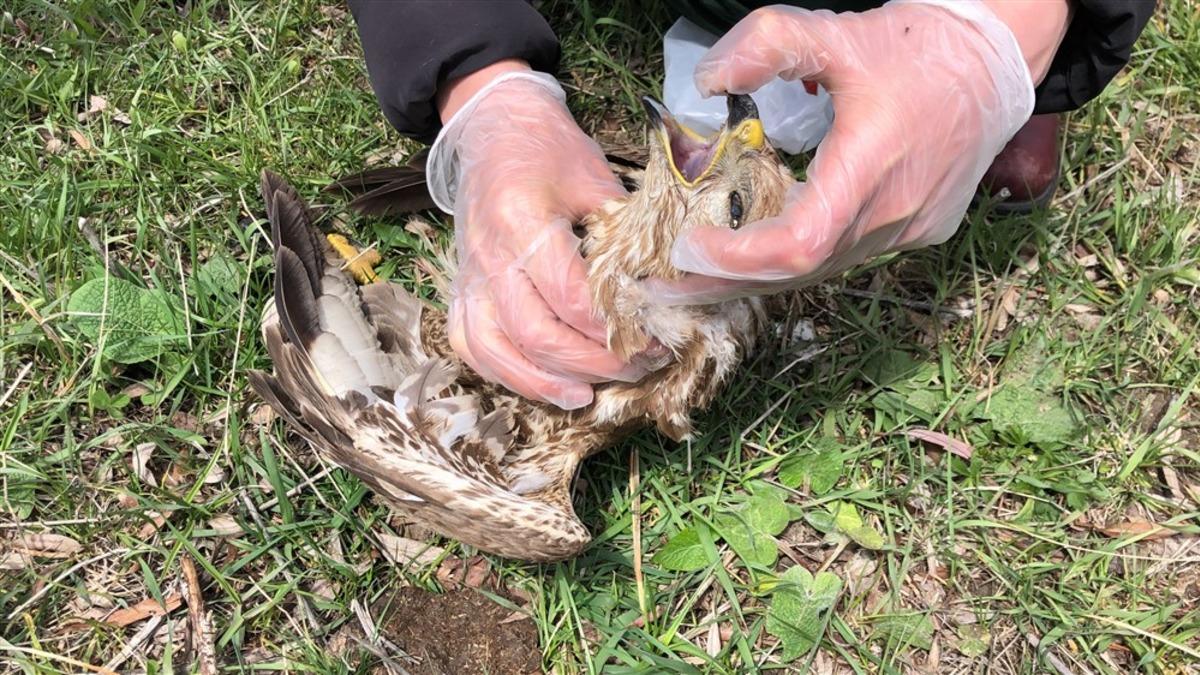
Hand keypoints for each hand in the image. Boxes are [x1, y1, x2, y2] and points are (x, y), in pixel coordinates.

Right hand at [427, 66, 641, 408]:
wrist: (496, 129)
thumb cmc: (552, 151)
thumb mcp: (597, 179)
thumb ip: (623, 234)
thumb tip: (661, 291)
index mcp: (522, 219)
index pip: (569, 296)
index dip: (613, 328)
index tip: (653, 338)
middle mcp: (488, 254)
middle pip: (537, 333)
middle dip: (593, 362)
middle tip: (638, 366)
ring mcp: (469, 276)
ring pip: (497, 350)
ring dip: (546, 381)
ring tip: (590, 395)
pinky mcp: (462, 290)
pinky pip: (472, 346)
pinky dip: (506, 374)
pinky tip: (545, 386)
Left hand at [643, 0, 1051, 304]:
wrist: (994, 66)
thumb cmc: (918, 50)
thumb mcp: (839, 32)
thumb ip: (770, 43)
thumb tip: (710, 78)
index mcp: (871, 169)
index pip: (799, 246)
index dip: (738, 257)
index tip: (687, 245)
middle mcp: (893, 214)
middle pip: (798, 274)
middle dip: (726, 282)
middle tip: (666, 286)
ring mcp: (908, 231)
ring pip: (820, 272)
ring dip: (758, 277)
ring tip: (699, 275)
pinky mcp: (916, 233)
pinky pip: (844, 259)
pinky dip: (796, 262)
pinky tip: (758, 253)